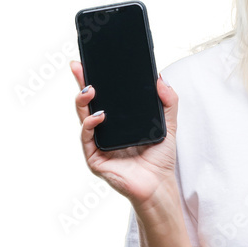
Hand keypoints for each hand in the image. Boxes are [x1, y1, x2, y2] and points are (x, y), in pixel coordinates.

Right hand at [70, 60, 178, 207]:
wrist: (159, 185)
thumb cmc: (160, 158)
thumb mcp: (168, 125)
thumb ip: (168, 102)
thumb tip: (160, 79)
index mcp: (118, 121)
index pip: (103, 95)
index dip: (94, 78)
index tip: (89, 60)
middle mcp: (105, 130)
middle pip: (88, 102)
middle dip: (81, 82)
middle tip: (79, 66)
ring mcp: (97, 143)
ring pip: (83, 117)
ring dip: (83, 101)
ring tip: (90, 89)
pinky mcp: (94, 157)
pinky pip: (86, 138)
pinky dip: (90, 125)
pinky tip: (99, 116)